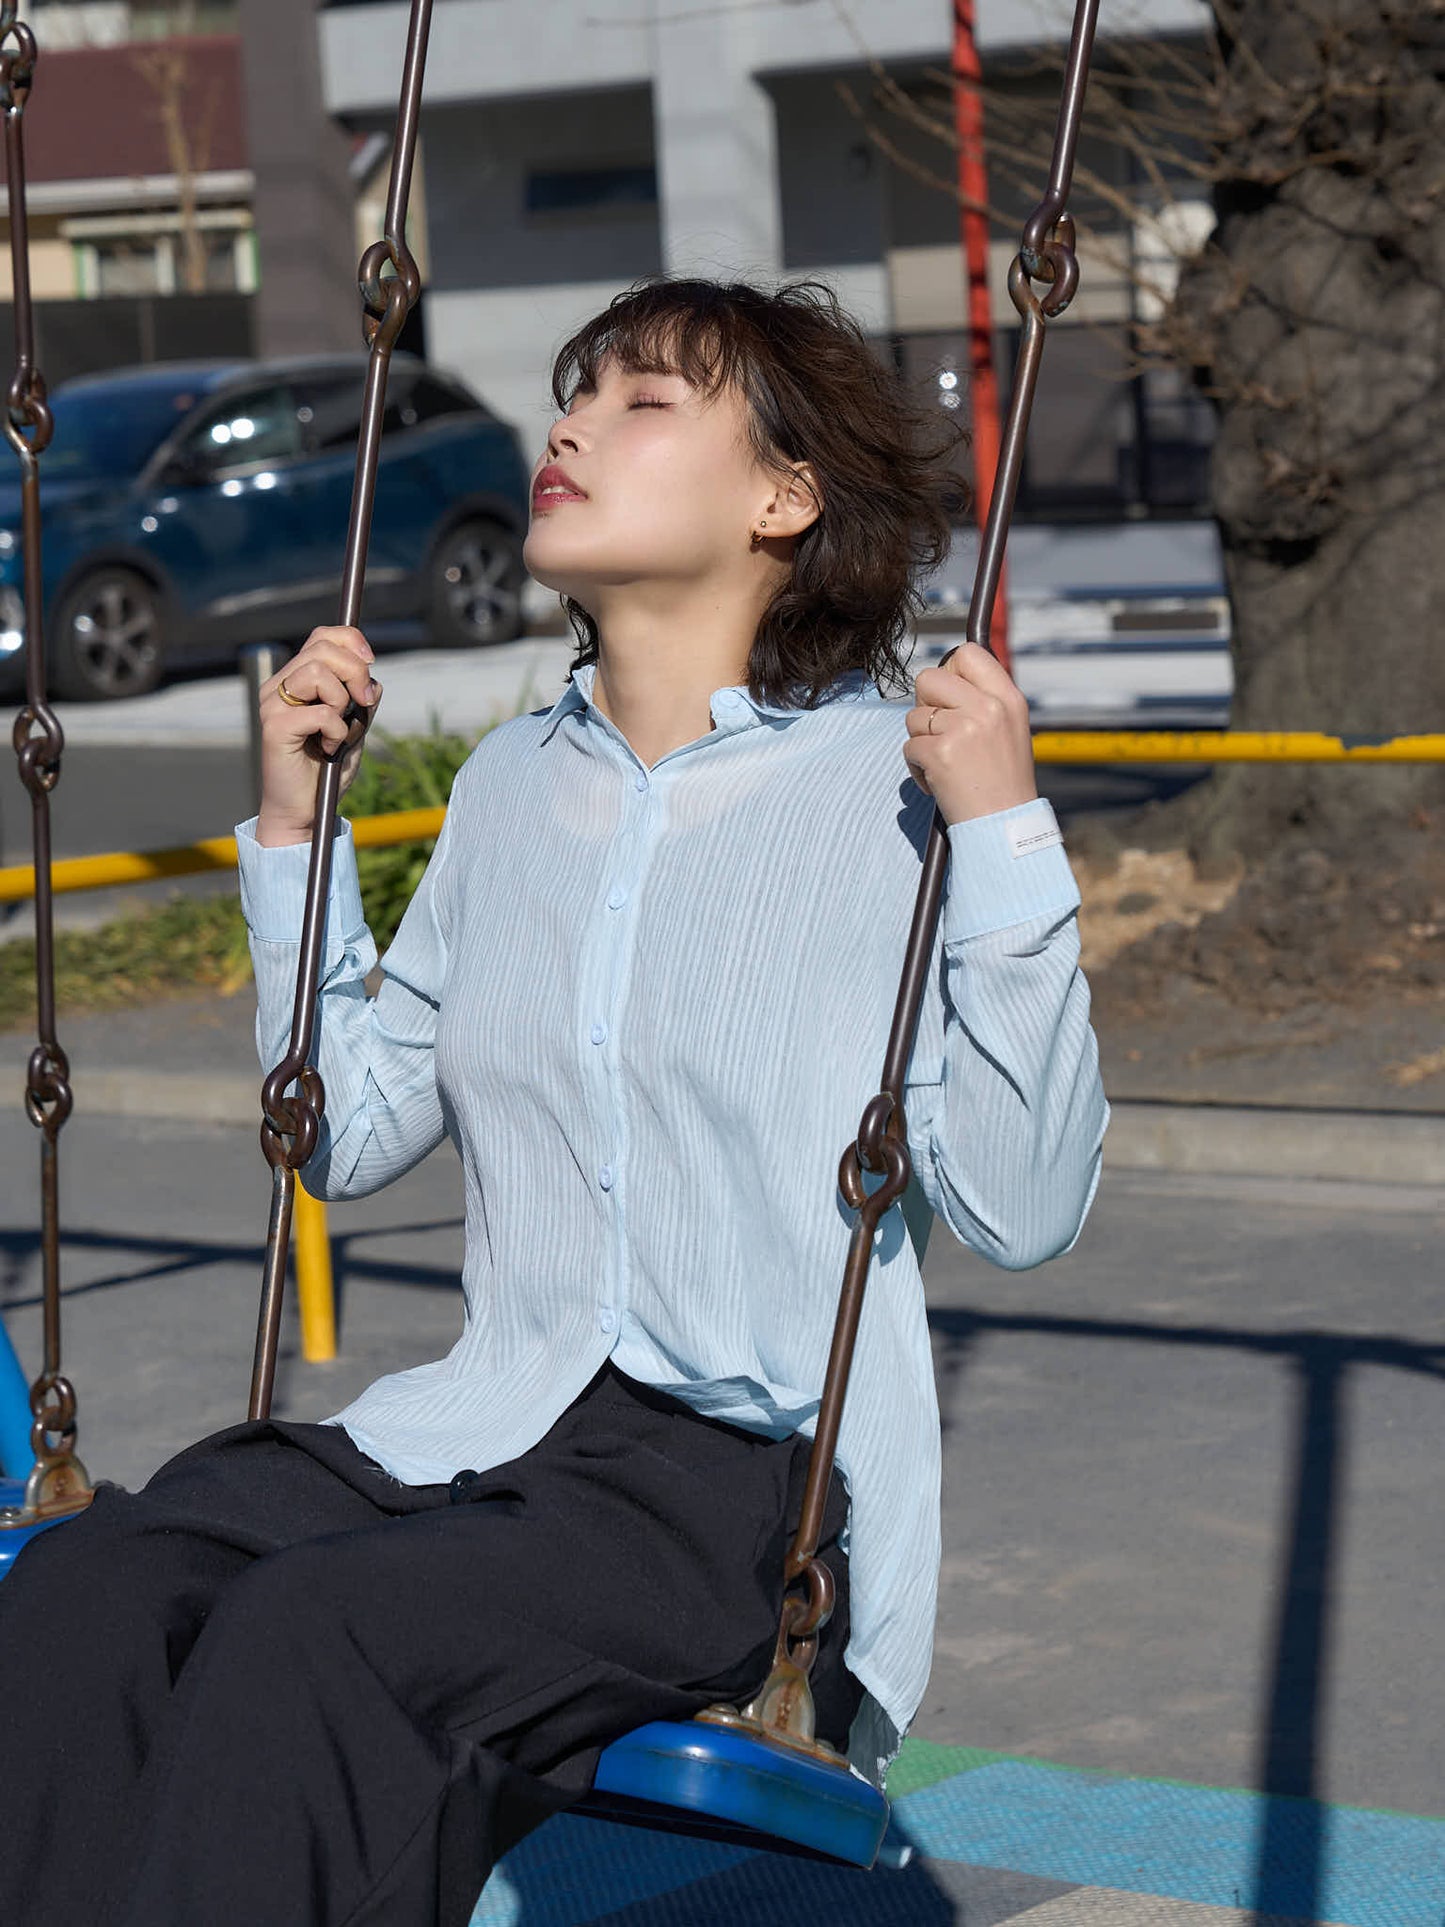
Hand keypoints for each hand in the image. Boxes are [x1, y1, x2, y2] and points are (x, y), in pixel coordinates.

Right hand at [255, 626, 381, 846]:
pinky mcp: (275, 728)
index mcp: (295, 681)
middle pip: (323, 649)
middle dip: (356, 672)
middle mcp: (278, 687)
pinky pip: (320, 712)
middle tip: (363, 704)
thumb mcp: (354, 729)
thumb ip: (361, 702)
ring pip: (318, 672)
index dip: (351, 641)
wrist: (305, 812)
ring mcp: (272, 705)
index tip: (371, 663)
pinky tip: (329, 749)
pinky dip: (337, 731)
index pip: (321, 637)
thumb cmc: (325, 772)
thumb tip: (373, 679)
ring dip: (342, 702)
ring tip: (338, 732)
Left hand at [904, 643, 1036, 824]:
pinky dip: (917, 768)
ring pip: (914, 717)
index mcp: (1008, 698)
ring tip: (945, 764)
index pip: (968, 653)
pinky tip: (939, 782)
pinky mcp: (940, 754)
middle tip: (939, 732)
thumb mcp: (1009, 729)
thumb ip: (983, 700)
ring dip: (920, 742)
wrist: (1006, 827)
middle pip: (928, 677)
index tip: (950, 697)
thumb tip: (945, 676)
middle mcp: (988, 707)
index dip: (949, 671)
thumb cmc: (1004, 783)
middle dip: (924, 704)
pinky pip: (909, 748)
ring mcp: (963, 729)